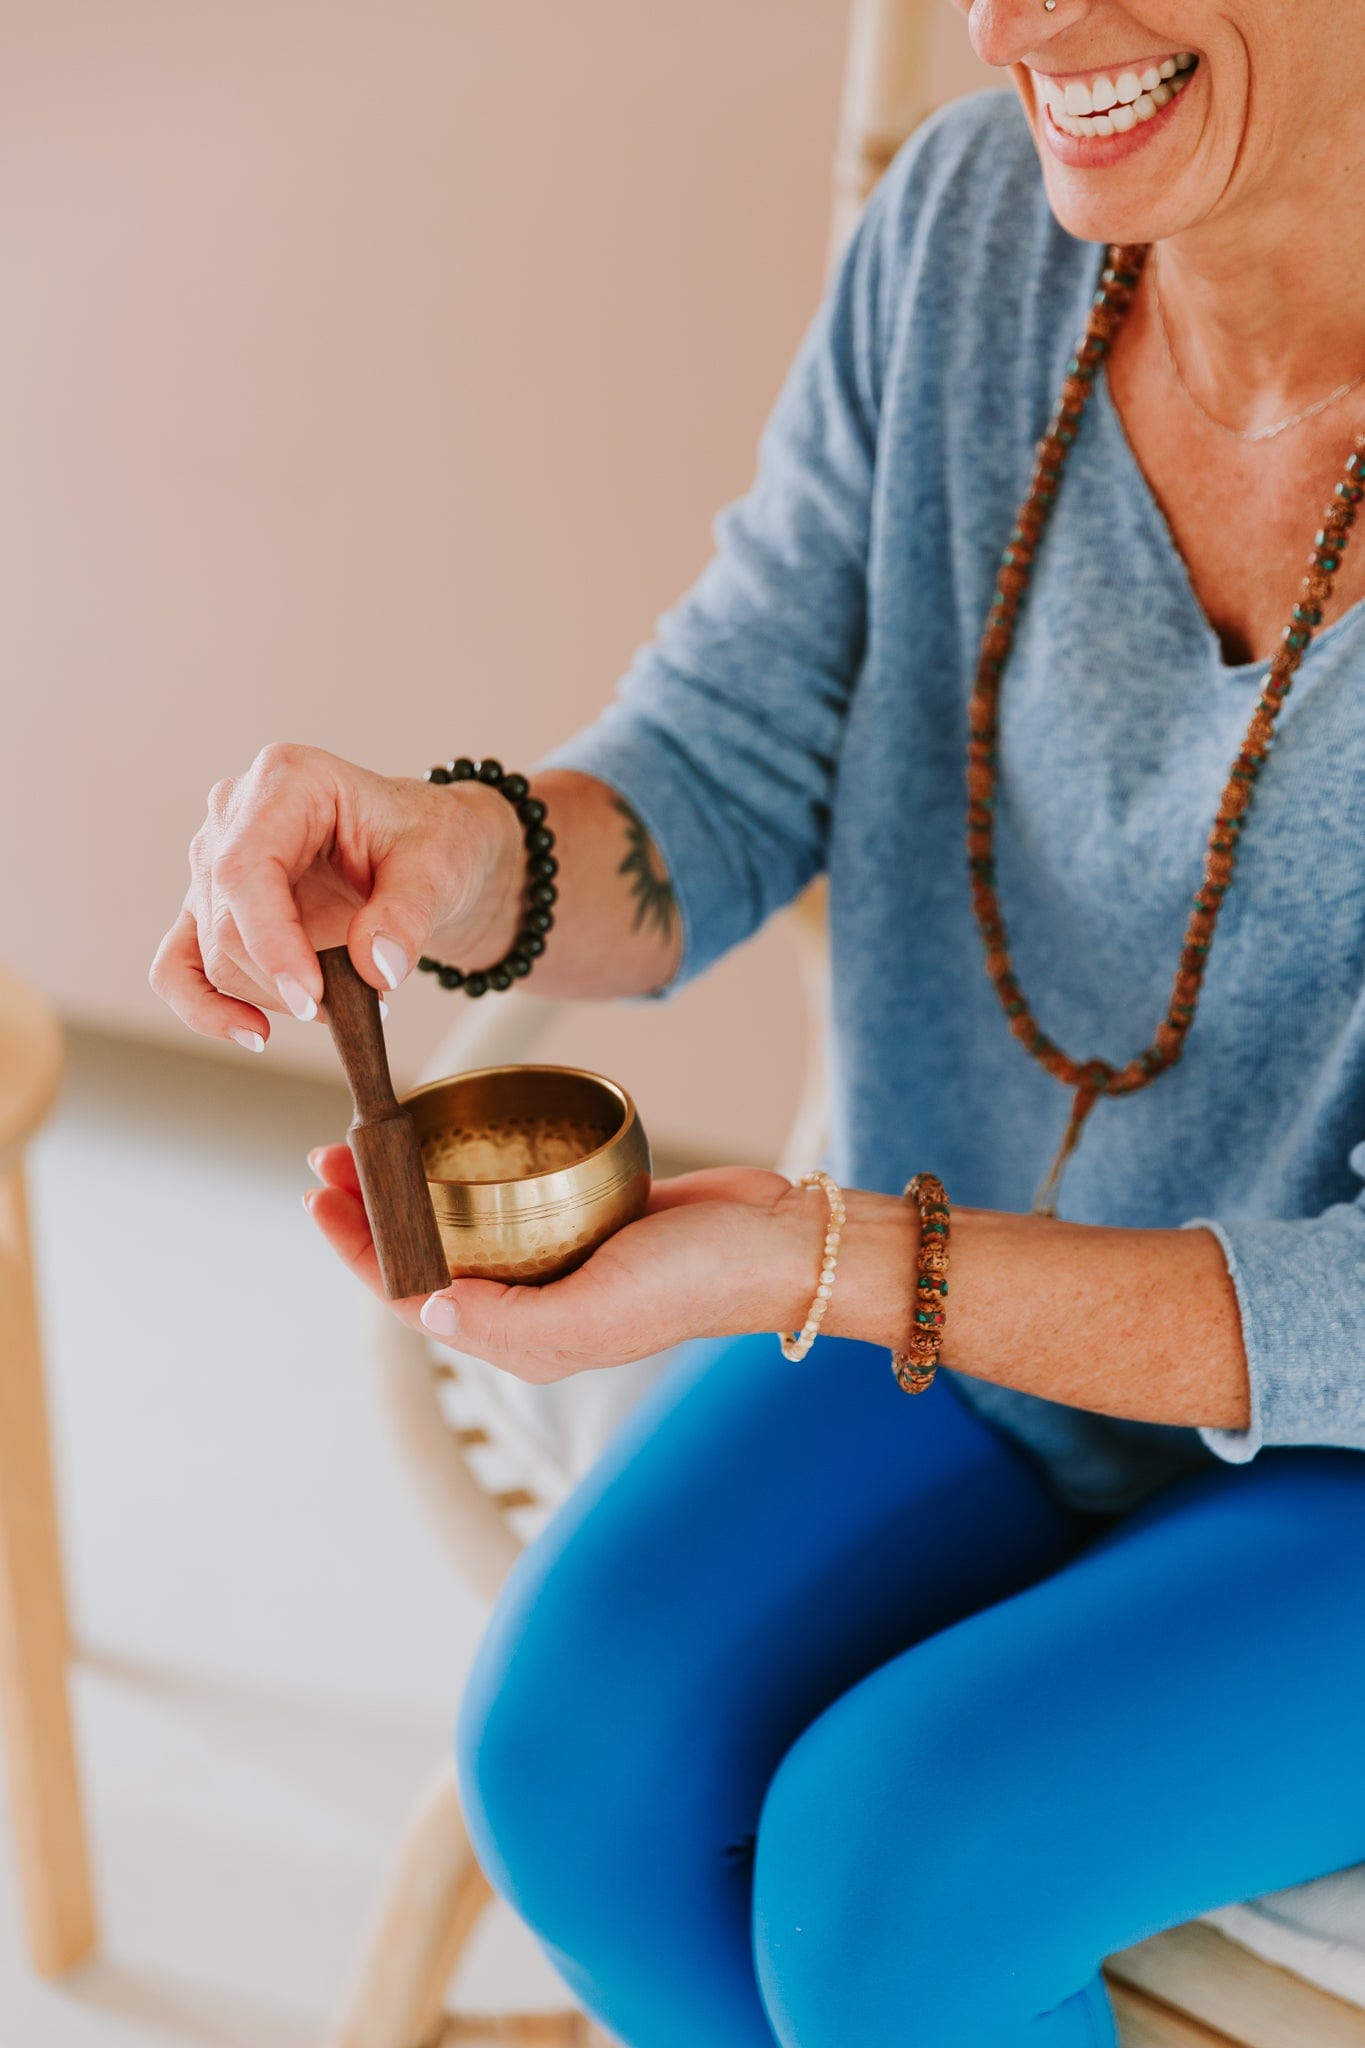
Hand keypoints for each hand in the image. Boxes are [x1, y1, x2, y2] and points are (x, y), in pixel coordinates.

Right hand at [149, 743, 521, 1049]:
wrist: (424, 853)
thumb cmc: (428, 840)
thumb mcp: (439, 866)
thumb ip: (409, 913)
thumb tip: (376, 968)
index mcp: (286, 780)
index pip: (245, 869)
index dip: (270, 940)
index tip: (310, 996)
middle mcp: (235, 814)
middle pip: (227, 921)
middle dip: (289, 979)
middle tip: (359, 1002)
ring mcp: (214, 862)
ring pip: (213, 955)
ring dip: (276, 995)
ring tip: (345, 998)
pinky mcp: (209, 907)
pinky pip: (180, 967)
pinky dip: (208, 1008)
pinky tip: (253, 1033)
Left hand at [302, 1144, 824, 1379]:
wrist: (774, 1242)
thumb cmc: (692, 1283)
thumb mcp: (594, 1312)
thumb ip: (508, 1320)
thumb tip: (426, 1303)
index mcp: (521, 1337)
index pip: (413, 1295)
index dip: (359, 1249)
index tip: (321, 1197)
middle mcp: (530, 1300)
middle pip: (425, 1253)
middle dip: (369, 1210)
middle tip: (331, 1155)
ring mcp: (557, 1254)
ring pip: (459, 1219)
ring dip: (410, 1183)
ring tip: (372, 1139)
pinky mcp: (585, 1211)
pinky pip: (510, 1191)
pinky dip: (469, 1164)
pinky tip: (451, 1133)